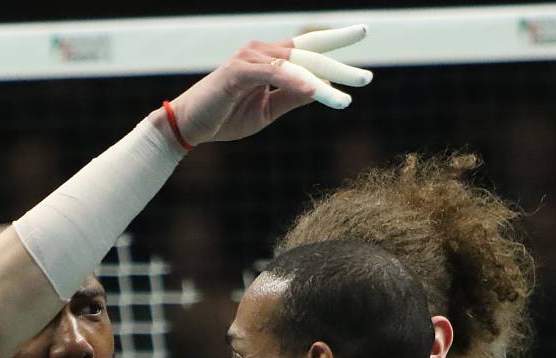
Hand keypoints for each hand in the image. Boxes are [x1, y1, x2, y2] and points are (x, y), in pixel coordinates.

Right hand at [166, 27, 371, 144]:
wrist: (189, 126)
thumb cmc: (225, 117)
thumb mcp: (268, 110)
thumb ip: (293, 97)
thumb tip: (322, 88)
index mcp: (271, 59)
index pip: (309, 47)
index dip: (336, 41)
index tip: (362, 34)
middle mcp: (263, 51)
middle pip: (310, 54)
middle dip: (340, 66)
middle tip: (367, 77)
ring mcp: (251, 58)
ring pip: (297, 65)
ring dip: (324, 81)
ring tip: (348, 96)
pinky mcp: (239, 71)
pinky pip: (276, 74)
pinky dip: (297, 82)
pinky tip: (317, 91)